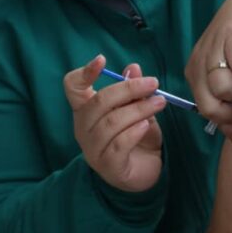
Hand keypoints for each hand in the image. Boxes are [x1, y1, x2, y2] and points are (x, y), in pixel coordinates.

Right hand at [64, 55, 164, 191]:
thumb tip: (134, 68)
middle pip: (98, 102)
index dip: (84, 73)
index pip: (72, 87)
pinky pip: (118, 145)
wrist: (145, 172)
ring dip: (138, 109)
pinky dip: (134, 132)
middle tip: (153, 83)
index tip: (102, 60)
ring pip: (111, 123)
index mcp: (86, 110)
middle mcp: (83, 129)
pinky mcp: (108, 166)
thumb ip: (134, 91)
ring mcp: (93, 149)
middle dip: (128, 89)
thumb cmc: (137, 136)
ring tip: (159, 103)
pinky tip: (146, 125)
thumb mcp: (138, 109)